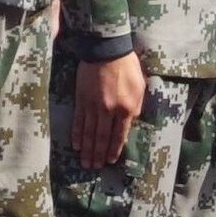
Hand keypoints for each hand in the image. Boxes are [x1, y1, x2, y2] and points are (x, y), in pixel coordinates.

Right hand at [69, 47, 145, 170]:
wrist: (107, 49)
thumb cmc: (127, 66)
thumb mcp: (140, 87)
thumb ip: (135, 107)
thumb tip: (130, 123)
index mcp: (126, 108)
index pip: (119, 134)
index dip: (114, 149)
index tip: (110, 160)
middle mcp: (109, 110)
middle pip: (102, 137)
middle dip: (98, 154)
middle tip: (94, 167)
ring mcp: (93, 106)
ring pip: (89, 132)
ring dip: (87, 149)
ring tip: (85, 162)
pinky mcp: (81, 99)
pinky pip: (79, 120)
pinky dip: (77, 134)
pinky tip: (76, 144)